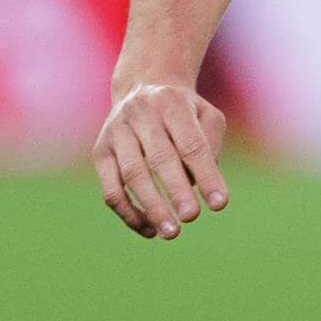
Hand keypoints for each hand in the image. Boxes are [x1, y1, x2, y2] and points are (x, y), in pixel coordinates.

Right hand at [95, 78, 231, 239]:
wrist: (141, 87)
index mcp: (172, 102)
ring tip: (171, 232)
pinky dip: (129, 213)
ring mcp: (116, 132)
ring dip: (151, 207)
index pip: (192, 144)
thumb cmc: (183, 111)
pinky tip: (149, 230)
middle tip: (191, 217)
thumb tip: (201, 186)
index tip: (219, 204)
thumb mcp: (207, 116)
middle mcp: (140, 113)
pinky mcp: (100, 151)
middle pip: (159, 157)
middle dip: (176, 190)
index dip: (206, 175)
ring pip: (132, 175)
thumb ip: (211, 145)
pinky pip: (111, 189)